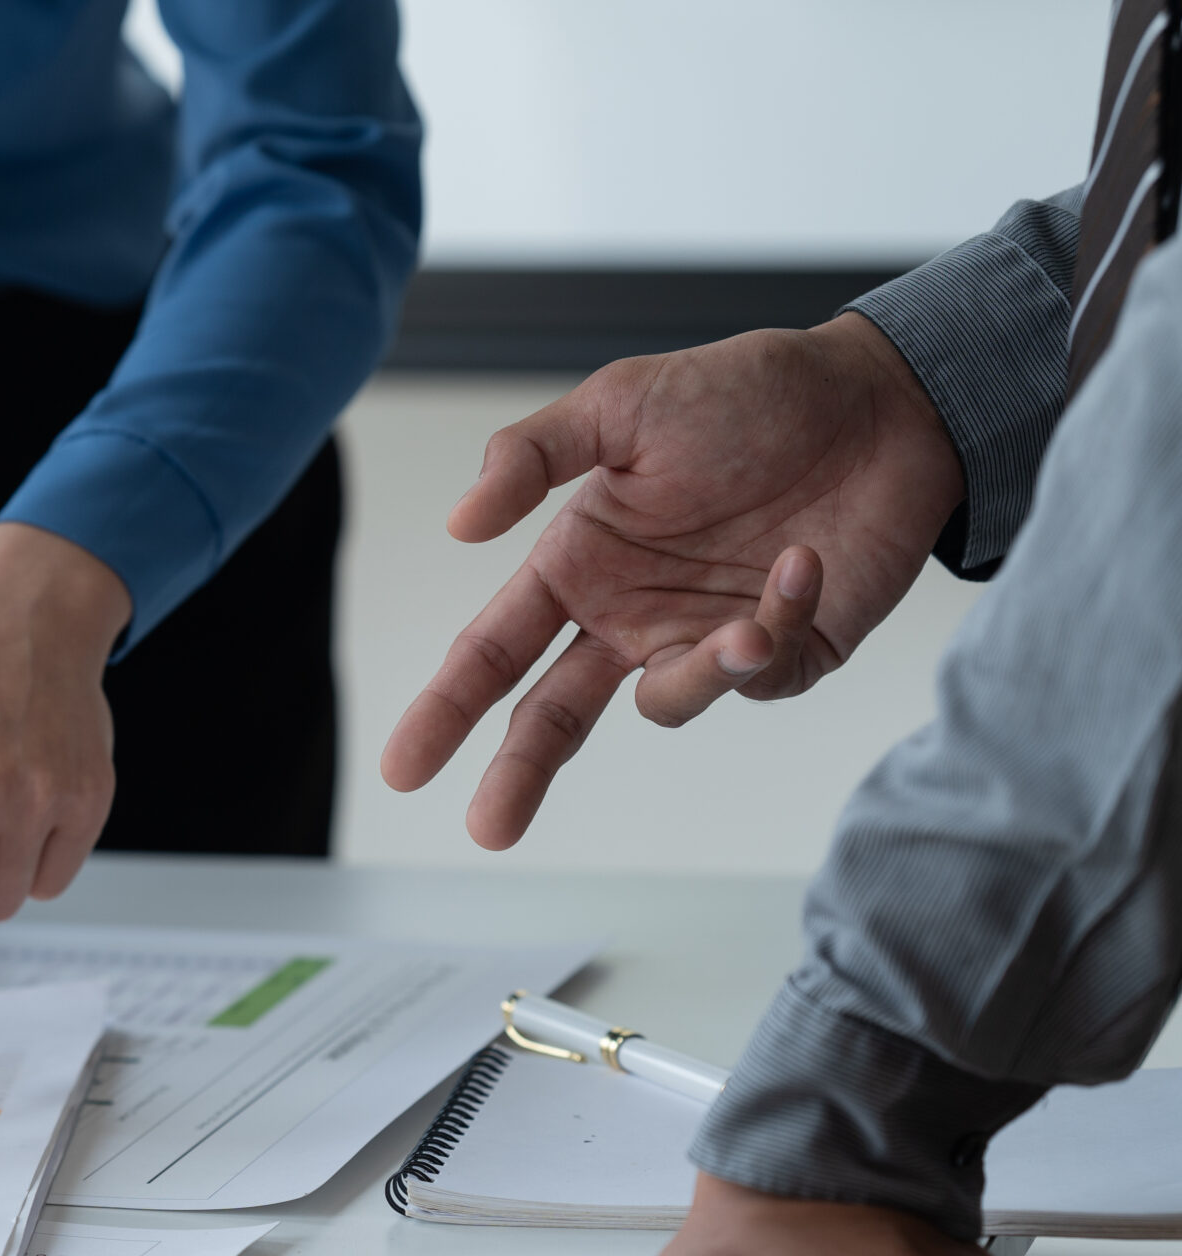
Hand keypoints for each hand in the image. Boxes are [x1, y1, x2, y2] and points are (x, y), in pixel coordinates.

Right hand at [382, 313, 965, 848]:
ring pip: (668, 703)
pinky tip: (803, 562)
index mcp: (578, 565)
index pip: (492, 651)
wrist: (885, 401)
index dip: (446, 710)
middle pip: (551, 716)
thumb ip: (531, 455)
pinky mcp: (783, 656)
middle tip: (490, 829)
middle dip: (517, 774)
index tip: (402, 770)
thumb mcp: (623, 403)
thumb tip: (458, 524)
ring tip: (748, 620)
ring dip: (702, 672)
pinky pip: (758, 678)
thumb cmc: (748, 395)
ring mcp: (702, 640)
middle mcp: (629, 616)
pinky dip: (779, 625)